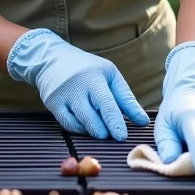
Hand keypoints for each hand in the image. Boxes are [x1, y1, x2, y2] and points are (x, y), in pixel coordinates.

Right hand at [7, 28, 148, 139]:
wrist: (51, 58)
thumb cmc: (87, 68)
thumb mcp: (110, 75)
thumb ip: (126, 99)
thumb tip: (143, 122)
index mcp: (94, 77)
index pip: (106, 103)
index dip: (114, 122)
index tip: (122, 137)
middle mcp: (77, 87)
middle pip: (91, 117)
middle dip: (104, 131)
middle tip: (114, 136)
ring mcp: (62, 96)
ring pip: (79, 124)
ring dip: (93, 132)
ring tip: (102, 131)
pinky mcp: (52, 105)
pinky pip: (68, 125)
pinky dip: (80, 129)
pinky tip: (87, 127)